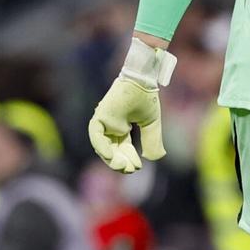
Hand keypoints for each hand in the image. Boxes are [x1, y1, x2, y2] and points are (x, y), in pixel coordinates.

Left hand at [88, 37, 175, 172]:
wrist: (144, 79)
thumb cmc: (146, 97)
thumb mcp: (151, 123)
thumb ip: (152, 140)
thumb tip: (154, 159)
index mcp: (121, 127)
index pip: (122, 148)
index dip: (129, 158)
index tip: (138, 167)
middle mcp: (111, 126)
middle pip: (112, 150)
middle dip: (120, 162)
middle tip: (130, 170)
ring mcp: (104, 121)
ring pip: (103, 146)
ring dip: (111, 158)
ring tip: (122, 166)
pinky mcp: (100, 116)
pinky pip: (96, 135)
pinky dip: (102, 146)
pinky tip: (111, 156)